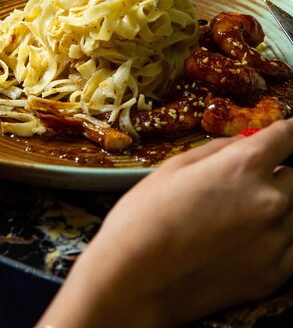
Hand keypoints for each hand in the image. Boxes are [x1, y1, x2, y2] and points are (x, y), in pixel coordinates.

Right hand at [38, 119, 292, 327]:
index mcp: (243, 166)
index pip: (288, 136)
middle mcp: (269, 200)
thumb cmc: (144, 217)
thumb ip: (218, 150)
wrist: (134, 279)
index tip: (283, 136)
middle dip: (280, 173)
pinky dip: (276, 238)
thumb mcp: (173, 167)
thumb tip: (245, 142)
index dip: (286, 133)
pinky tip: (245, 240)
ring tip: (240, 214)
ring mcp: (276, 241)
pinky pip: (291, 247)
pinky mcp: (274, 275)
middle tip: (251, 180)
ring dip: (277, 206)